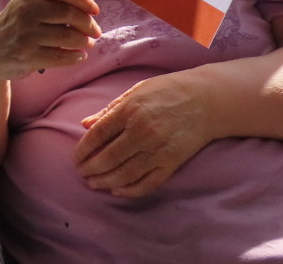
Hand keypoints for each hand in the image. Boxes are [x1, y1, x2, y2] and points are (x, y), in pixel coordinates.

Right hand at [0, 0, 100, 81]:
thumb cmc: (18, 23)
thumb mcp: (28, 1)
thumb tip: (89, 7)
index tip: (94, 10)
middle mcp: (26, 10)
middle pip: (70, 14)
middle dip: (88, 24)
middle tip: (95, 32)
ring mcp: (26, 34)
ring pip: (68, 37)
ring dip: (84, 41)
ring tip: (87, 43)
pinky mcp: (28, 56)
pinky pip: (61, 57)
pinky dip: (75, 57)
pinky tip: (79, 56)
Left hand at [74, 73, 210, 197]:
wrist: (206, 99)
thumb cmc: (168, 91)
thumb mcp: (136, 91)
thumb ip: (110, 109)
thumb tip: (85, 124)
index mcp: (130, 109)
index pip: (98, 134)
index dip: (84, 149)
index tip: (76, 158)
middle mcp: (142, 130)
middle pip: (108, 157)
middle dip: (91, 168)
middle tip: (82, 173)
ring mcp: (158, 148)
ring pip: (125, 173)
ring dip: (106, 182)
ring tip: (94, 183)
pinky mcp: (172, 162)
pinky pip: (147, 182)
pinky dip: (130, 190)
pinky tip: (118, 191)